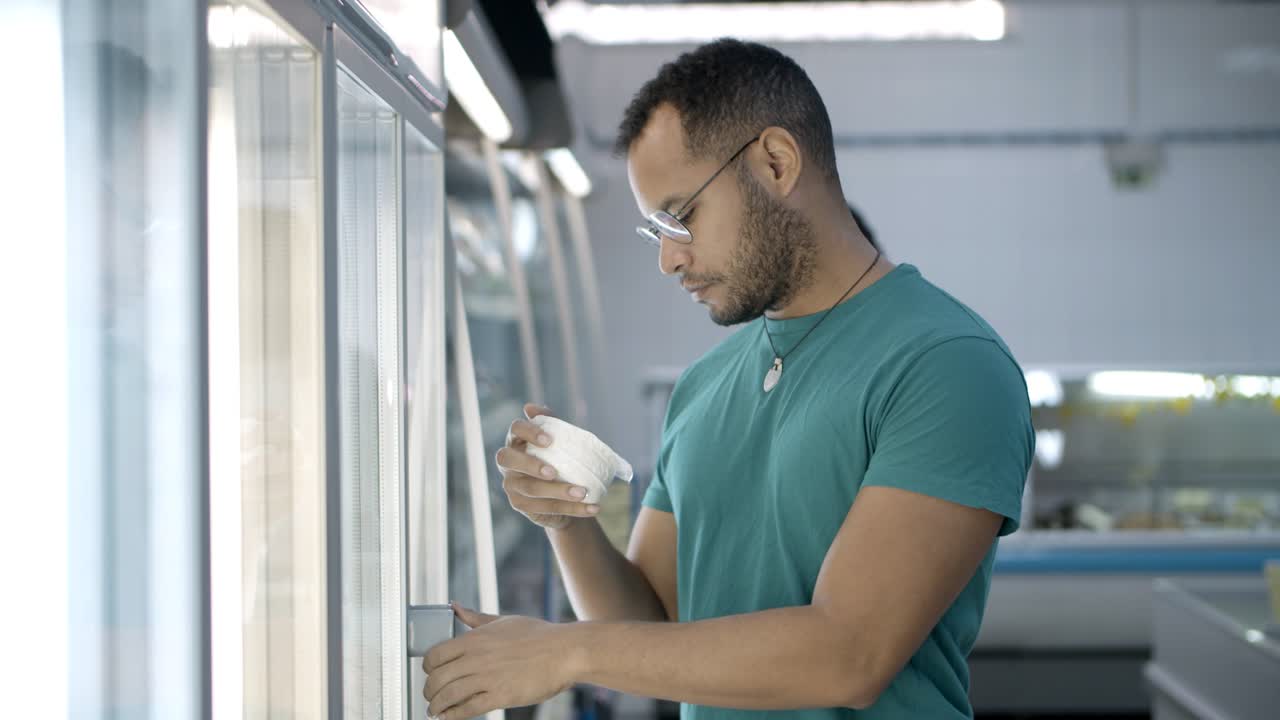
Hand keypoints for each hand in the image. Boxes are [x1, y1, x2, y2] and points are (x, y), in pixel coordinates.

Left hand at [423, 605, 584, 719]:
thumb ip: (475, 617)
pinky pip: (468, 709)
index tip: (430, 673)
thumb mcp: (503, 620)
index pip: (434, 655)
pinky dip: (453, 716)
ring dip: (437, 706)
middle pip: (436, 678)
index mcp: (475, 639)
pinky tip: (449, 718)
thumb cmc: (538, 635)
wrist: (565, 651)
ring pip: (448, 696)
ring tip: (435, 711)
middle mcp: (476, 658)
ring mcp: (487, 678)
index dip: (427, 667)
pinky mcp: (500, 696)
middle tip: (431, 696)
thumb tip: (455, 606)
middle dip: (429, 691)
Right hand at [497, 403, 600, 529]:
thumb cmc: (559, 458)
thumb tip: (530, 407)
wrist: (563, 493)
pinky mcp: (521, 504)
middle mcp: (508, 463)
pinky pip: (545, 508)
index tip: (550, 440)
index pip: (515, 429)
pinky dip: (572, 509)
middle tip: (554, 472)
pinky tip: (593, 507)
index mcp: (517, 440)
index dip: (529, 432)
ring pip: (530, 488)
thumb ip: (550, 422)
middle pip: (508, 460)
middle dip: (531, 465)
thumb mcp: (559, 440)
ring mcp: (511, 485)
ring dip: (559, 491)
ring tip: (583, 492)